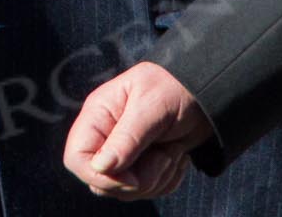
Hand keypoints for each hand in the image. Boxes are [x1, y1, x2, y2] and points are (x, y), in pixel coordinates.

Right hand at [62, 62, 213, 199]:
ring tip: (173, 150)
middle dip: (137, 180)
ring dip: (157, 178)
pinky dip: (167, 180)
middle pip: (102, 182)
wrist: (204, 96)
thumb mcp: (151, 108)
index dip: (99, 175)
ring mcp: (123, 154)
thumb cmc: (174, 90)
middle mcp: (105, 138)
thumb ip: (127, 138)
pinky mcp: (141, 167)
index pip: (76, 158)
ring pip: (125, 191)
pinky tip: (176, 155)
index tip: (132, 176)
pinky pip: (147, 192)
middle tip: (163, 156)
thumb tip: (100, 167)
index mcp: (98, 116)